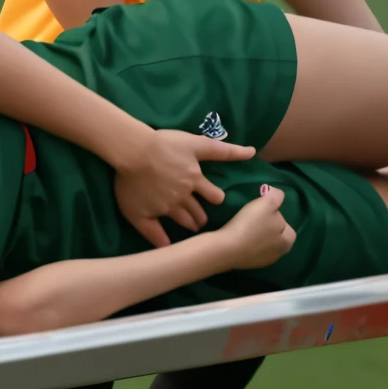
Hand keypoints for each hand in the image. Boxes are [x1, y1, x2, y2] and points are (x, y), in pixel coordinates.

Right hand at [111, 127, 256, 247]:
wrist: (134, 150)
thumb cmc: (163, 142)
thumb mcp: (197, 141)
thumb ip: (224, 150)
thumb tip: (253, 152)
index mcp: (195, 179)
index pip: (214, 196)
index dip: (216, 198)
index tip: (216, 200)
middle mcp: (182, 197)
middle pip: (199, 213)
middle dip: (202, 216)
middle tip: (202, 219)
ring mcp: (164, 207)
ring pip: (183, 222)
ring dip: (189, 225)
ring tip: (190, 228)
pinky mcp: (144, 215)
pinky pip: (154, 234)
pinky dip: (161, 242)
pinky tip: (166, 246)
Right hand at [209, 185, 297, 271]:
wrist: (227, 249)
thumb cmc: (250, 225)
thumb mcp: (267, 203)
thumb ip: (276, 196)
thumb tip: (278, 194)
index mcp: (287, 241)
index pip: (288, 228)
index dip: (277, 218)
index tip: (264, 212)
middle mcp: (278, 255)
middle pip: (276, 237)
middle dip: (268, 228)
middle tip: (254, 219)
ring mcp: (263, 262)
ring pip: (263, 245)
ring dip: (256, 237)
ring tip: (244, 227)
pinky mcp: (248, 265)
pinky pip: (251, 251)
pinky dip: (247, 245)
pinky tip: (237, 238)